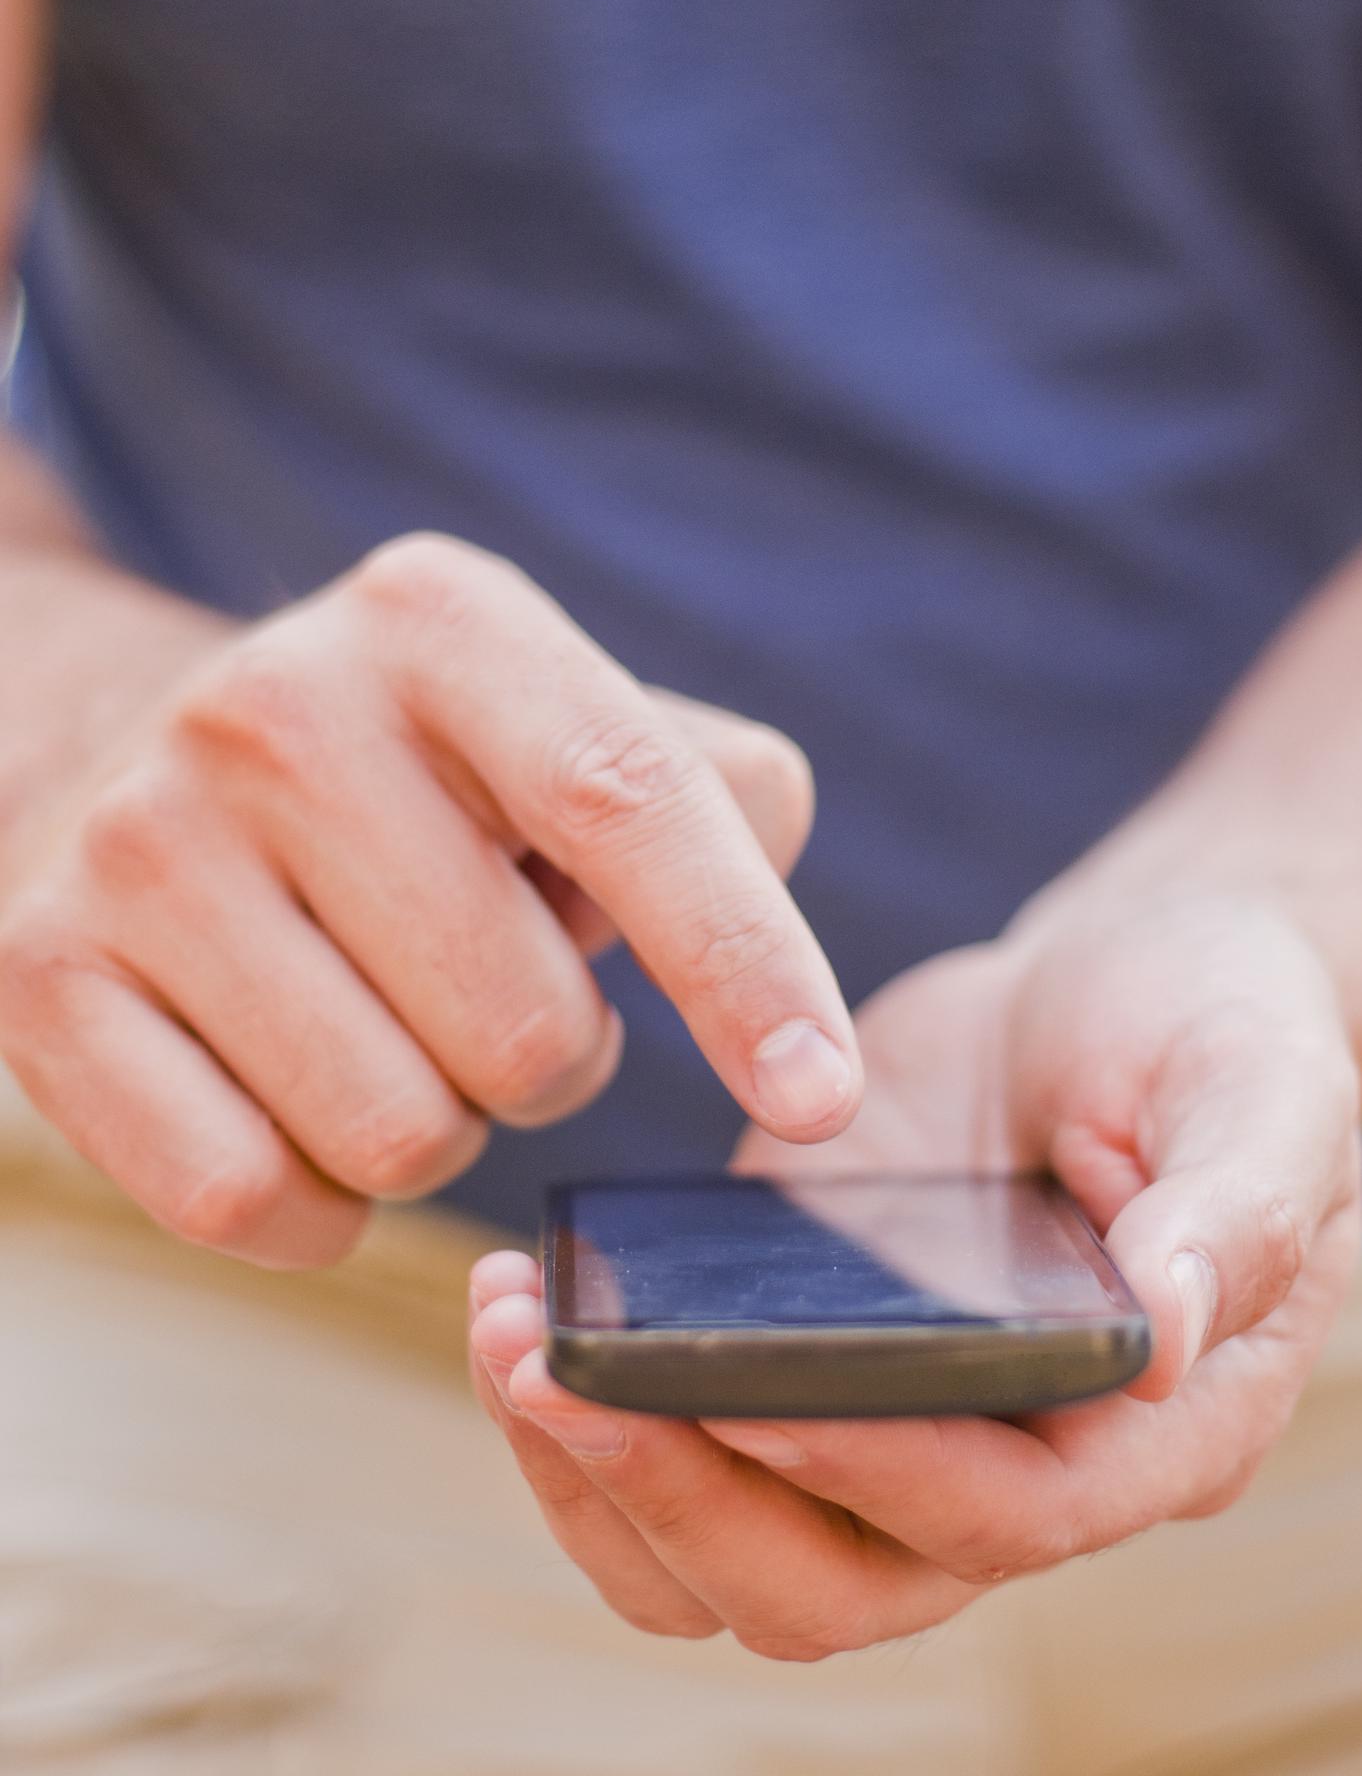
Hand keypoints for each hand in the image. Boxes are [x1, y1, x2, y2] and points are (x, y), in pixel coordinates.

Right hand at [0, 534, 859, 1264]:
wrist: (123, 757)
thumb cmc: (414, 775)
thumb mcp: (559, 718)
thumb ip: (713, 801)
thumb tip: (789, 1002)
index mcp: (439, 618)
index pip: (630, 799)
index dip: (746, 964)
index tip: (824, 1104)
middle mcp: (274, 707)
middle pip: (527, 1026)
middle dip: (555, 1054)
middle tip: (492, 984)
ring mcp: (139, 844)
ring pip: (401, 1136)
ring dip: (441, 1125)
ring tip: (392, 1019)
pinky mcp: (38, 980)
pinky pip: (254, 1202)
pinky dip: (319, 1201)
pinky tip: (300, 1096)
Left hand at [469, 886, 1361, 1656]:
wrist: (1133, 983)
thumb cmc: (1224, 1029)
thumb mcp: (1263, 1081)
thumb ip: (1236, 1202)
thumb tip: (1169, 1325)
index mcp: (1157, 1431)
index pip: (1010, 1513)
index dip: (875, 1469)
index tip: (740, 1389)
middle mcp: (1022, 1470)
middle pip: (836, 1589)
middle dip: (685, 1499)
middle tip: (547, 1369)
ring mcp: (900, 1429)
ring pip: (734, 1564)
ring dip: (605, 1484)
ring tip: (504, 1335)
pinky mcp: (808, 1368)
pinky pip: (688, 1462)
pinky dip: (594, 1424)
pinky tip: (529, 1305)